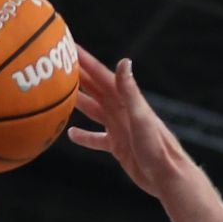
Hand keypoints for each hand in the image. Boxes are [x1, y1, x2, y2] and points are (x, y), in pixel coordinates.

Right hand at [68, 51, 196, 199]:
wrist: (167, 176)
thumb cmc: (157, 147)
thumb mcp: (141, 117)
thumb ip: (130, 91)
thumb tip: (124, 61)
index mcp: (125, 101)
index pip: (100, 74)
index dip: (84, 59)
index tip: (67, 44)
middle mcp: (121, 111)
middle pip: (94, 89)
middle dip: (76, 75)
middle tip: (55, 64)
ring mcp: (119, 128)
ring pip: (94, 110)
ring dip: (78, 101)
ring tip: (58, 94)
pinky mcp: (118, 145)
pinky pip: (97, 138)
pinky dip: (84, 135)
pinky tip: (71, 133)